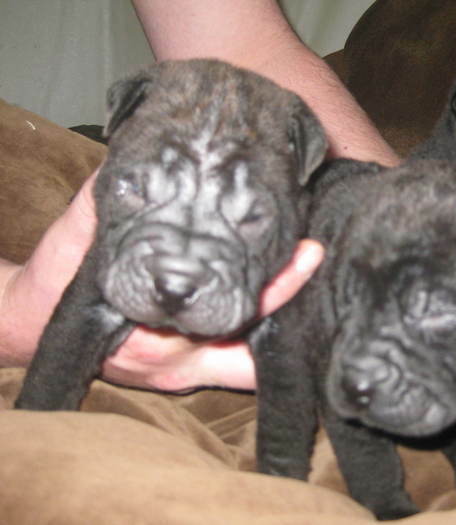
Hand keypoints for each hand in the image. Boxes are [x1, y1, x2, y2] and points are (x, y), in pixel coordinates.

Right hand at [0, 171, 322, 391]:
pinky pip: (239, 366)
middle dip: (295, 307)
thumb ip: (117, 204)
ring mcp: (186, 373)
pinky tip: (293, 314)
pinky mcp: (188, 374)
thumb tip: (149, 160)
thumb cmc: (56, 281)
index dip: (277, 287)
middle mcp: (179, 361)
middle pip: (256, 341)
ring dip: (288, 328)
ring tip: (324, 286)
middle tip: (330, 263)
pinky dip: (265, 345)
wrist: (32, 325)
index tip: (309, 253)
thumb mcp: (80, 238)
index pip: (234, 313)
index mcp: (155, 335)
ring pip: (253, 360)